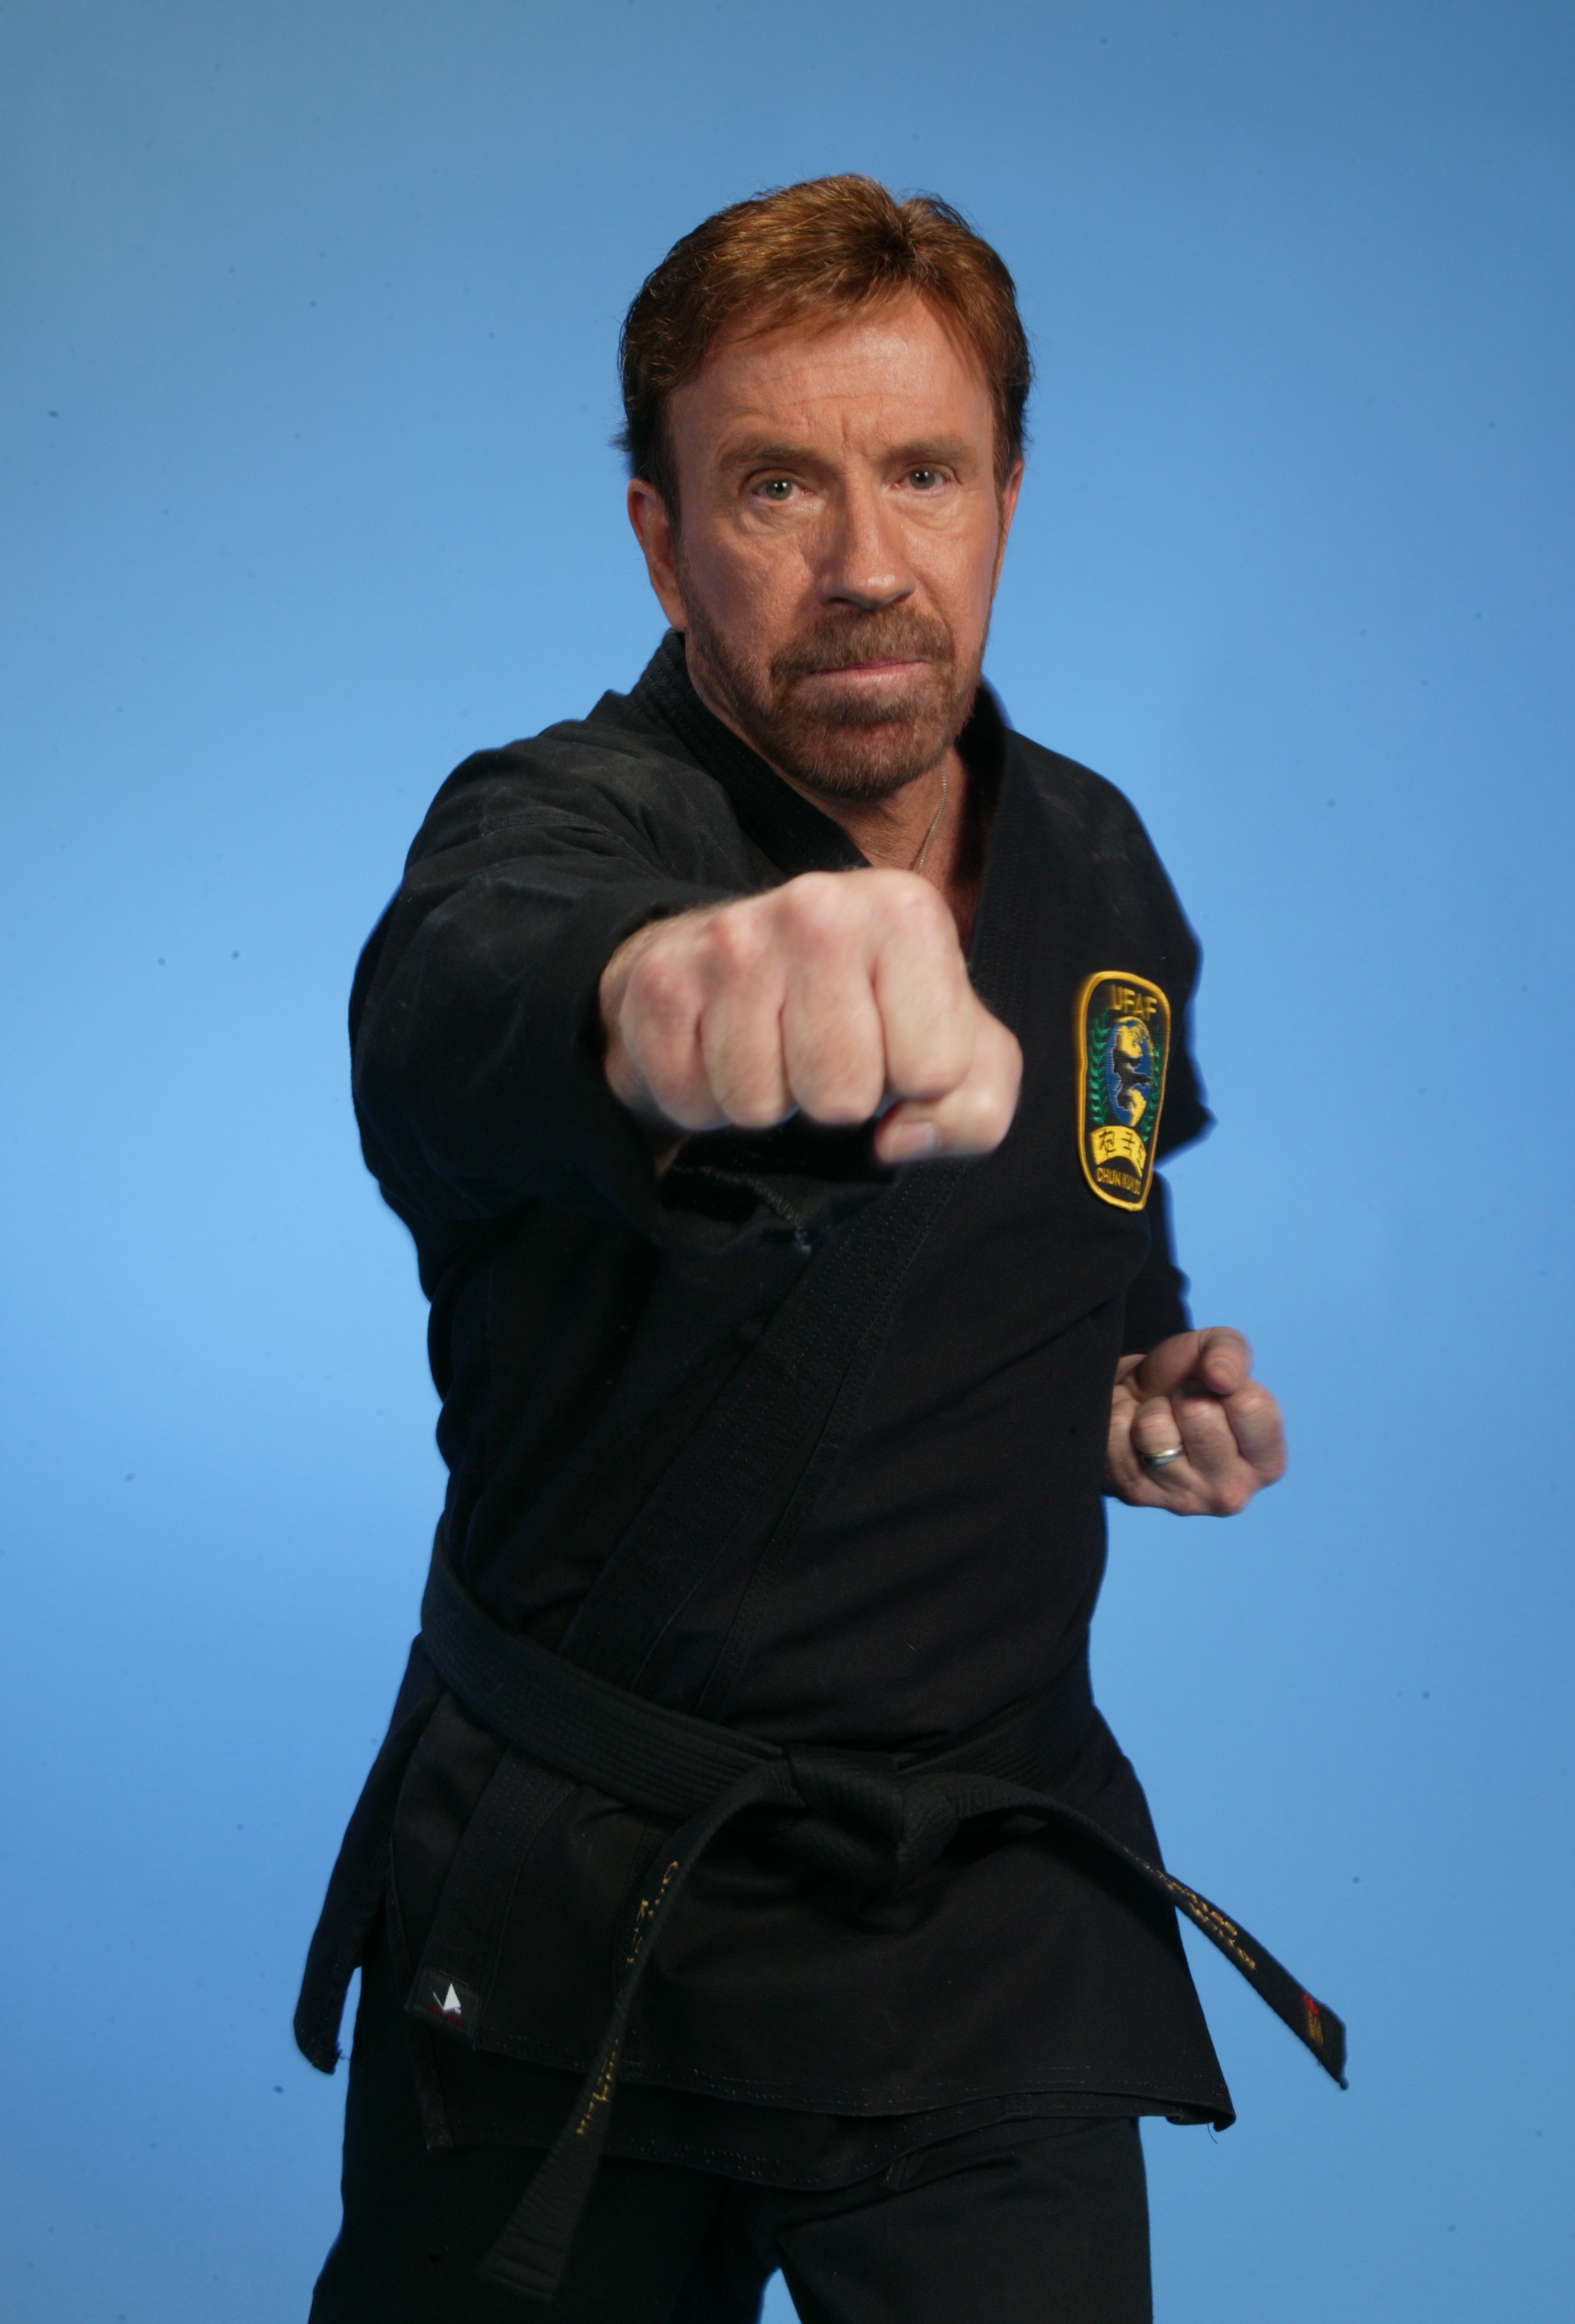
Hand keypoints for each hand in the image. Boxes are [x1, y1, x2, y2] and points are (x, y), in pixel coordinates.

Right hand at [599, 868, 1021, 1162]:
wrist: (738, 965)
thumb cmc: (872, 1017)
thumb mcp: (962, 1059)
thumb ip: (975, 1110)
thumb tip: (898, 1138)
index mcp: (906, 913)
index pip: (932, 1072)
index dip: (914, 1083)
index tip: (893, 1046)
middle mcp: (818, 906)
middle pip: (840, 1096)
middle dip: (836, 1099)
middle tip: (826, 1053)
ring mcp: (731, 939)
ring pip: (759, 1104)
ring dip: (768, 1101)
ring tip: (774, 1050)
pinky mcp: (661, 980)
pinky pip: (692, 1101)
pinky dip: (706, 1101)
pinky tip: (720, 1050)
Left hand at [1106, 1327, 1285, 1514]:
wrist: (1134, 1398)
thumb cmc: (1186, 1380)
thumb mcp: (1216, 1350)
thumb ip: (1231, 1353)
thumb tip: (1221, 1378)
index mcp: (1266, 1463)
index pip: (1249, 1406)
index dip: (1222, 1381)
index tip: (1214, 1391)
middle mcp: (1230, 1492)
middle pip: (1198, 1412)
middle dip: (1183, 1394)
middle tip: (1180, 1406)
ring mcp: (1182, 1500)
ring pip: (1153, 1429)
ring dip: (1149, 1411)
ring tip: (1157, 1421)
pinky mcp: (1135, 1495)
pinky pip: (1116, 1434)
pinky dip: (1118, 1419)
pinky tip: (1131, 1435)